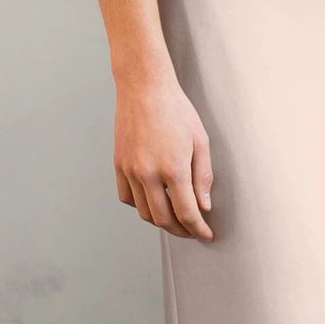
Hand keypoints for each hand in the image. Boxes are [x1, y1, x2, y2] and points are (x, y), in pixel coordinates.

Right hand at [114, 71, 214, 240]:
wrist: (144, 88)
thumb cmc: (176, 110)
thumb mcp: (201, 141)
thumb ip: (203, 177)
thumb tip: (204, 206)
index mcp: (173, 168)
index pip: (187, 213)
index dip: (198, 229)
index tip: (206, 235)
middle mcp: (148, 173)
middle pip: (163, 219)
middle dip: (181, 230)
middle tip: (193, 230)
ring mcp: (130, 170)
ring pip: (144, 212)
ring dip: (161, 221)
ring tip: (175, 218)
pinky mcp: (119, 165)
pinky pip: (127, 197)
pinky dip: (141, 206)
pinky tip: (153, 201)